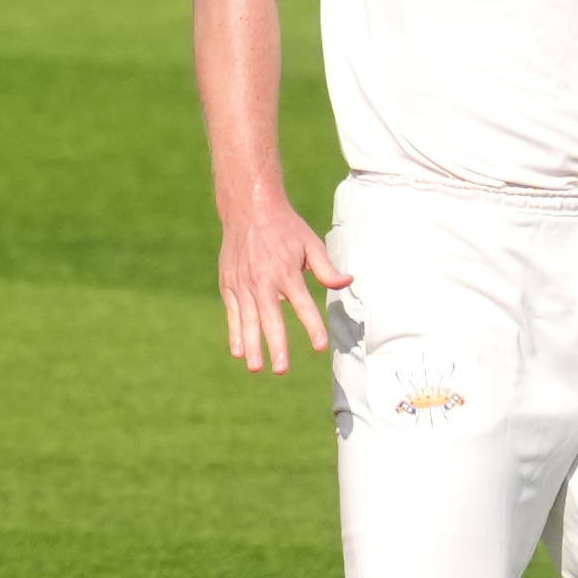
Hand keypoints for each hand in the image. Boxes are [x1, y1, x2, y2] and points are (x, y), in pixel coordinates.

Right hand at [216, 200, 349, 374]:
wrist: (248, 208)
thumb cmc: (285, 228)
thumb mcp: (310, 243)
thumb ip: (326, 268)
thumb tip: (347, 283)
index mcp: (286, 271)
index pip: (302, 305)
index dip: (312, 326)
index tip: (320, 346)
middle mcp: (263, 280)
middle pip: (271, 318)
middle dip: (276, 345)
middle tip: (282, 369)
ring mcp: (243, 283)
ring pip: (248, 320)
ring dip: (252, 345)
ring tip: (257, 368)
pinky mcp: (229, 284)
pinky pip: (233, 313)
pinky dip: (234, 333)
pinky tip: (239, 352)